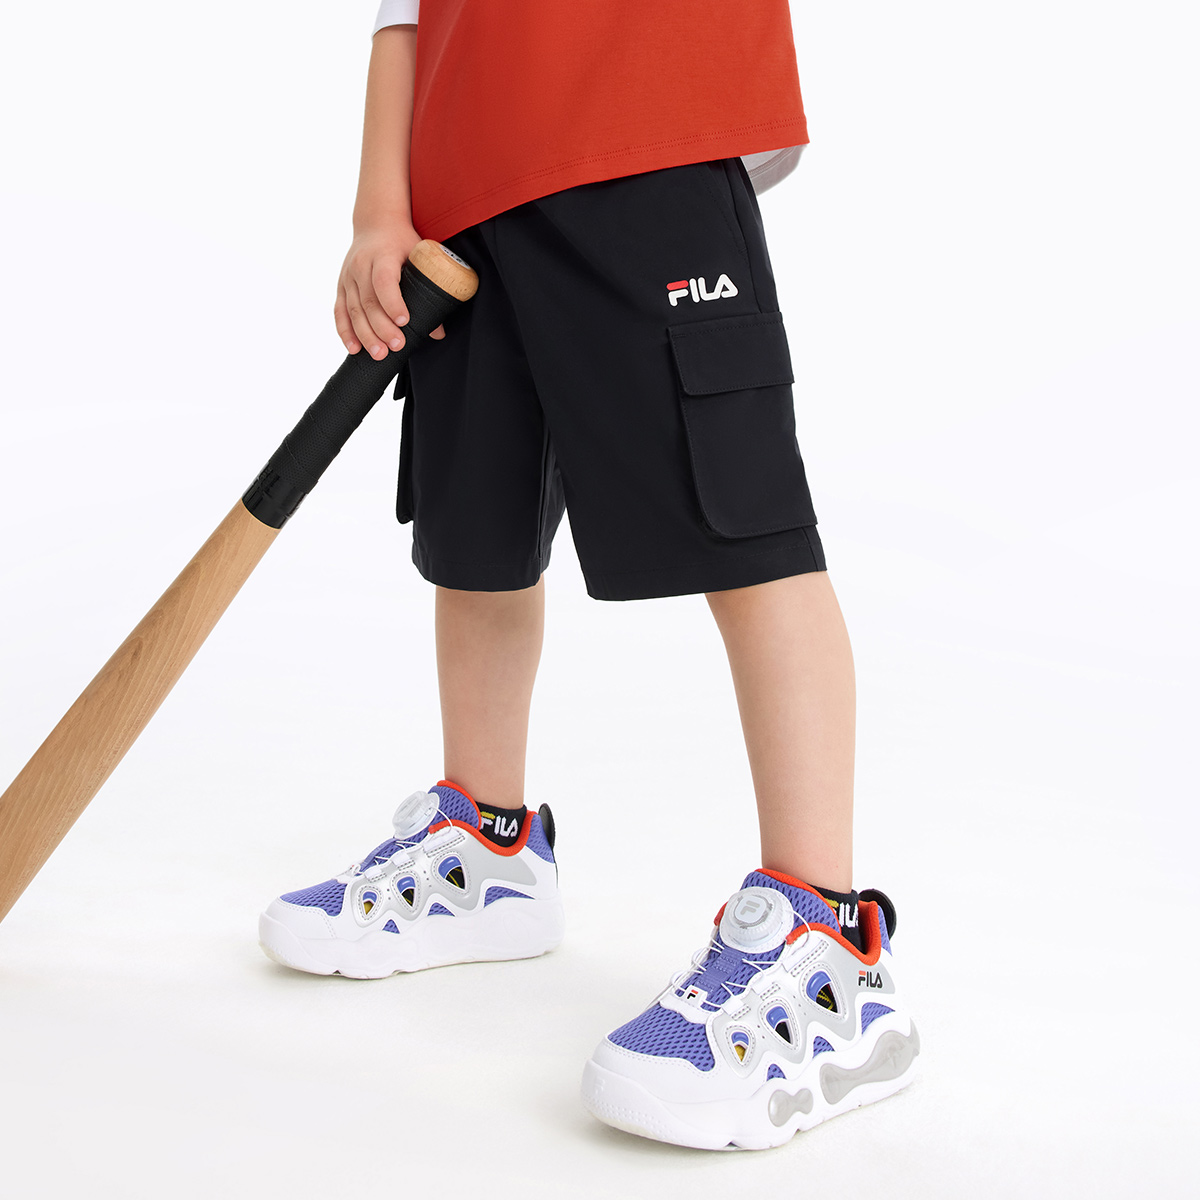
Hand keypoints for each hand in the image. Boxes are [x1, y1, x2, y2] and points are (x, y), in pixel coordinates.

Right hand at [335, 224, 446, 357]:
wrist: (376, 223)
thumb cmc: (402, 242)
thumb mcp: (420, 257)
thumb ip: (429, 289)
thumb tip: (437, 331)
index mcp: (382, 255)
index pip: (384, 281)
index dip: (393, 302)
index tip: (404, 321)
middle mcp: (361, 265)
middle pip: (368, 301)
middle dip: (382, 327)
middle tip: (396, 346)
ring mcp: (348, 276)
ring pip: (353, 309)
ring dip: (365, 334)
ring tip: (378, 354)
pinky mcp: (341, 285)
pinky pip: (340, 311)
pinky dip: (345, 331)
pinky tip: (354, 348)